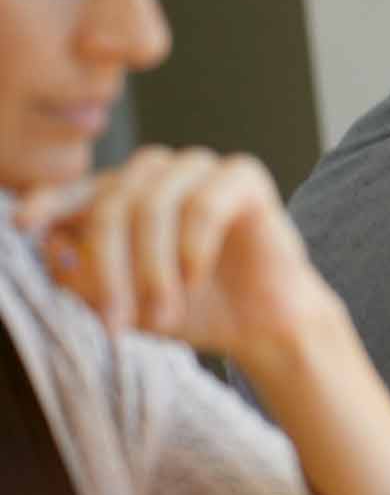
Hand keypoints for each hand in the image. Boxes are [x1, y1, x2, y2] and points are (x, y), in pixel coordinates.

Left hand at [16, 146, 334, 370]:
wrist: (261, 324)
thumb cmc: (194, 310)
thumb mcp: (122, 304)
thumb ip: (81, 277)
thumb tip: (52, 244)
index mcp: (125, 196)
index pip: (76, 190)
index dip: (48, 202)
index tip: (24, 225)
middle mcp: (159, 174)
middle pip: (112, 202)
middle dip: (108, 269)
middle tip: (116, 323)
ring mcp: (201, 170)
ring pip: (154, 203)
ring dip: (151, 268)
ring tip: (164, 314)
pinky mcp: (243, 176)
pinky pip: (203, 205)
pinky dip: (193, 250)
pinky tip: (196, 278)